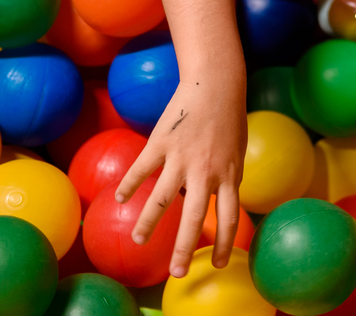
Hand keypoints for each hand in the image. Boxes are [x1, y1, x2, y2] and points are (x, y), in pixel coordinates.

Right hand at [115, 79, 247, 275]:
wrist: (216, 83)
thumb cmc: (228, 117)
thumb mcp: (235, 151)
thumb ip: (224, 176)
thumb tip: (209, 199)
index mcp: (228, 174)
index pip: (230, 217)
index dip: (224, 242)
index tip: (217, 263)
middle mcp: (206, 171)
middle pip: (195, 218)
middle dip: (185, 249)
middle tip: (176, 273)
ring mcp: (182, 158)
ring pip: (162, 199)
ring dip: (149, 223)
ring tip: (139, 240)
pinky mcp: (162, 142)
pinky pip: (142, 169)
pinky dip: (129, 184)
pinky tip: (119, 197)